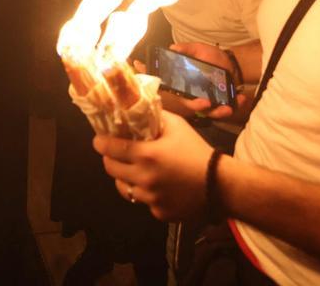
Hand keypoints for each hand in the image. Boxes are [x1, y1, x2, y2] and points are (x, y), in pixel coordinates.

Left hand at [94, 111, 212, 220]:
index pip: (110, 148)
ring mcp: (150, 199)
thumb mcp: (178, 126)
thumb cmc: (197, 151)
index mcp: (146, 155)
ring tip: (134, 171)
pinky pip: (144, 203)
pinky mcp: (159, 213)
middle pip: (111, 170)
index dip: (100, 143)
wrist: (221, 185)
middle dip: (109, 159)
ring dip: (125, 179)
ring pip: (124, 189)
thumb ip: (156, 116)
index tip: (98, 140)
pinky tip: (157, 187)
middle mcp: (143, 179)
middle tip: (115, 154)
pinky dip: (146, 195)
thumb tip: (139, 107)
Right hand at [132, 54, 247, 120]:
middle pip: (198, 108)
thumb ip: (187, 49)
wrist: (230, 61)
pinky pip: (228, 108)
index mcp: (188, 86)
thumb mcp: (199, 49)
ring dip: (221, 112)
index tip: (202, 102)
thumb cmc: (211, 56)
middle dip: (206, 109)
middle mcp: (198, 96)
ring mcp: (212, 101)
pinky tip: (242, 98)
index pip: (185, 98)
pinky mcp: (224, 102)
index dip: (191, 103)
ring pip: (213, 112)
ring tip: (230, 108)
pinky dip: (236, 105)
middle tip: (214, 105)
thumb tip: (173, 48)